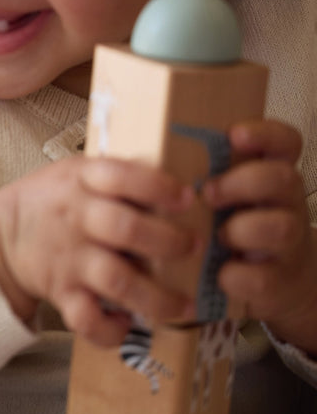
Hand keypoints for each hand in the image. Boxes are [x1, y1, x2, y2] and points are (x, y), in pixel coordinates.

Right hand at [0, 157, 196, 346]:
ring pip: (116, 280)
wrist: (0, 237)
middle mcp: (77, 219)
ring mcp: (70, 259)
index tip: (187, 198)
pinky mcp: (61, 292)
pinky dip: (110, 330)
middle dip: (169, 242)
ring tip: (184, 306)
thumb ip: (118, 178)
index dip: (157, 187)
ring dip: (156, 298)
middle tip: (194, 249)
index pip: (120, 176)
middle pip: (125, 229)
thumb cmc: (52, 202)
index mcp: (82, 181)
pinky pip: (86, 318)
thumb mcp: (75, 173)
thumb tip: (183, 186)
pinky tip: (128, 327)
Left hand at [205, 120, 316, 353]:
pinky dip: (235, 276)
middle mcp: (285, 202)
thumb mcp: (215, 192)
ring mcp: (287, 240)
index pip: (284, 142)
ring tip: (216, 236)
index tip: (234, 135)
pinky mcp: (278, 278)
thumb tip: (125, 137)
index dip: (265, 134)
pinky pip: (262, 276)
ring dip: (242, 230)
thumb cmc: (226, 223)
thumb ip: (188, 168)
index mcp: (268, 173)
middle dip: (243, 183)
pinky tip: (218, 274)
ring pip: (281, 227)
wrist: (267, 279)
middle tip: (208, 193)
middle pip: (283, 178)